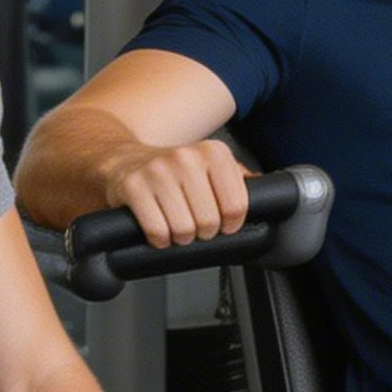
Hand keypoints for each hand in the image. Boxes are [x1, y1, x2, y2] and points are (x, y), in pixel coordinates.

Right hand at [107, 138, 250, 246]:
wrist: (124, 160)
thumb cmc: (173, 169)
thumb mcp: (209, 164)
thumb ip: (238, 177)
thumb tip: (268, 191)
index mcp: (213, 152)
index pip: (237, 204)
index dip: (231, 224)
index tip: (223, 224)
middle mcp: (187, 157)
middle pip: (210, 221)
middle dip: (204, 232)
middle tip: (195, 225)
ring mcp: (158, 171)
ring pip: (184, 229)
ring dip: (181, 237)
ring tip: (176, 226)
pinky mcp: (133, 187)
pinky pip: (157, 231)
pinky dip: (160, 239)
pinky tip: (159, 230)